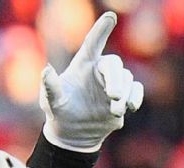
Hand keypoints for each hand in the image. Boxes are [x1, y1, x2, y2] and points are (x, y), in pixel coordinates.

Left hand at [40, 11, 143, 151]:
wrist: (73, 134)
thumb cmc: (59, 112)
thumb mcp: (51, 102)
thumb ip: (50, 87)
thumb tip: (46, 70)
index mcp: (83, 65)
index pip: (92, 43)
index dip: (101, 29)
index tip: (110, 16)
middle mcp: (100, 70)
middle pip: (114, 65)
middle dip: (116, 79)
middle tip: (113, 96)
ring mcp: (114, 83)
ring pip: (127, 79)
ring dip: (123, 94)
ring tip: (115, 110)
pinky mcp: (124, 97)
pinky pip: (136, 90)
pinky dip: (136, 97)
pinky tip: (131, 107)